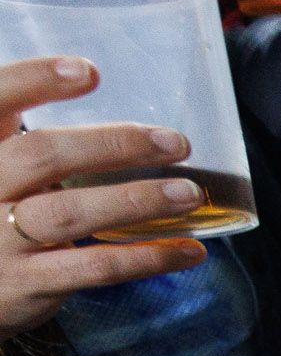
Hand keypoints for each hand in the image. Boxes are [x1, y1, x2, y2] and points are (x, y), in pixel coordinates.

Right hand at [0, 56, 207, 331]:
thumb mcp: (1, 165)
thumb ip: (36, 142)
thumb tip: (112, 104)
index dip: (35, 80)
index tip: (89, 71)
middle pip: (42, 155)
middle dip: (113, 145)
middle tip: (175, 143)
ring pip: (69, 213)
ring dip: (136, 200)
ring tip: (188, 192)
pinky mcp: (26, 283)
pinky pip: (94, 268)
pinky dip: (146, 258)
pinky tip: (188, 250)